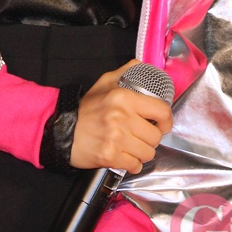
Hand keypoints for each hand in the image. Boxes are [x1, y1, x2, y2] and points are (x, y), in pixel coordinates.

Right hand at [70, 60, 172, 174]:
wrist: (64, 130)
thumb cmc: (87, 108)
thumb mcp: (104, 82)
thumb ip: (125, 72)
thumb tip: (142, 65)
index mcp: (124, 97)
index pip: (161, 111)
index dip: (167, 121)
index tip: (163, 125)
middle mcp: (122, 117)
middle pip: (155, 136)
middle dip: (151, 139)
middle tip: (142, 136)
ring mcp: (116, 138)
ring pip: (148, 153)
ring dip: (143, 153)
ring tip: (133, 147)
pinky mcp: (110, 156)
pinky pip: (135, 165)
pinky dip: (133, 164)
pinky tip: (126, 158)